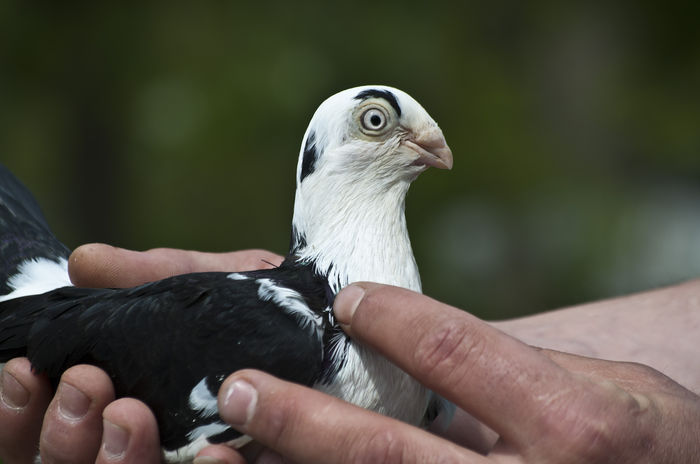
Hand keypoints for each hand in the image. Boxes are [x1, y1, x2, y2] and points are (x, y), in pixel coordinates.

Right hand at [0, 243, 281, 463]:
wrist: (372, 338)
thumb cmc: (294, 314)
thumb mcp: (231, 289)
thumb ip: (167, 278)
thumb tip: (85, 260)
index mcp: (141, 406)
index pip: (56, 431)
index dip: (23, 416)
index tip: (25, 372)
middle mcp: (156, 446)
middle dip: (65, 437)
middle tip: (87, 385)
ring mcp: (206, 463)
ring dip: (115, 460)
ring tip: (128, 410)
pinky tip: (214, 454)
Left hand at [209, 283, 699, 462]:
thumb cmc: (639, 434)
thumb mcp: (591, 382)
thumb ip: (497, 365)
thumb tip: (398, 338)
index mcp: (568, 424)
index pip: (458, 355)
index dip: (393, 321)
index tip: (346, 300)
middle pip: (390, 454)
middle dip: (304, 421)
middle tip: (242, 390)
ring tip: (227, 452)